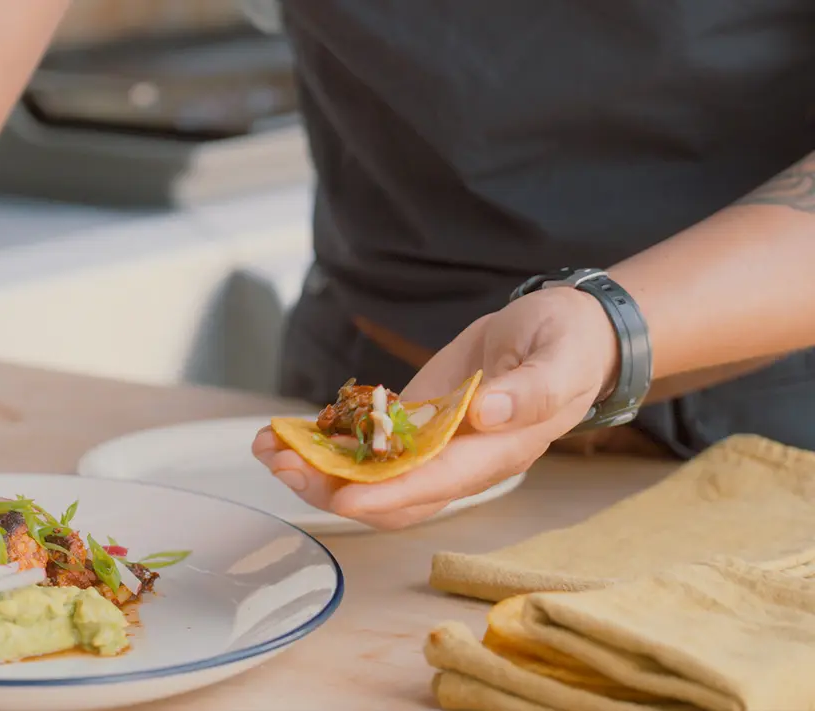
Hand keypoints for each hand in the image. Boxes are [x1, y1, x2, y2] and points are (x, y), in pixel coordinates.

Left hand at [253, 288, 618, 529]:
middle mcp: (458, 460)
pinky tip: (284, 430)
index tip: (343, 495)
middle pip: (389, 494)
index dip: (388, 494)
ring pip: (367, 474)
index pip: (436, 485)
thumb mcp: (560, 358)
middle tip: (280, 462)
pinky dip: (324, 439)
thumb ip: (531, 392)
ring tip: (267, 446)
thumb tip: (487, 415)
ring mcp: (432, 444)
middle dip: (331, 485)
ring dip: (315, 466)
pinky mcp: (414, 422)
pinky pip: (364, 443)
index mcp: (497, 452)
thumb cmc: (570, 343)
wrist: (566, 330)